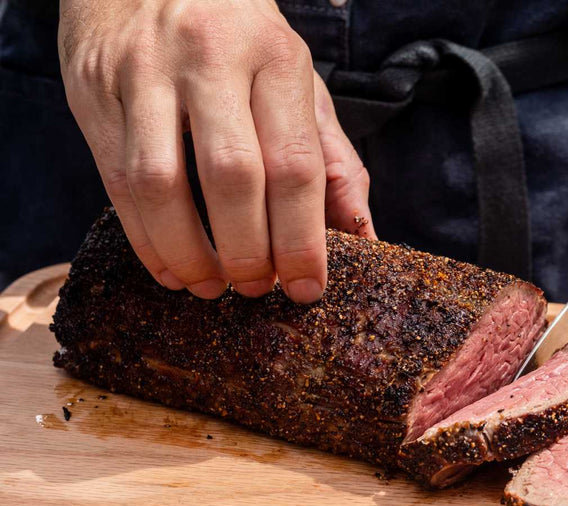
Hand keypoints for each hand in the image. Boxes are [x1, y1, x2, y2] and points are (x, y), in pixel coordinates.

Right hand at [59, 0, 374, 302]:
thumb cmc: (240, 39)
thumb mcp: (298, 82)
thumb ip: (333, 159)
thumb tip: (362, 238)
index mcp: (275, 58)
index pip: (295, 165)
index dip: (303, 240)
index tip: (307, 288)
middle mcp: (209, 58)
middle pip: (231, 177)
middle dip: (248, 252)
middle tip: (257, 290)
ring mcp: (143, 72)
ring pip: (160, 184)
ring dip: (189, 254)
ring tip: (211, 287)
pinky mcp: (92, 90)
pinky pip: (115, 180)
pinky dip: (145, 238)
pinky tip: (170, 266)